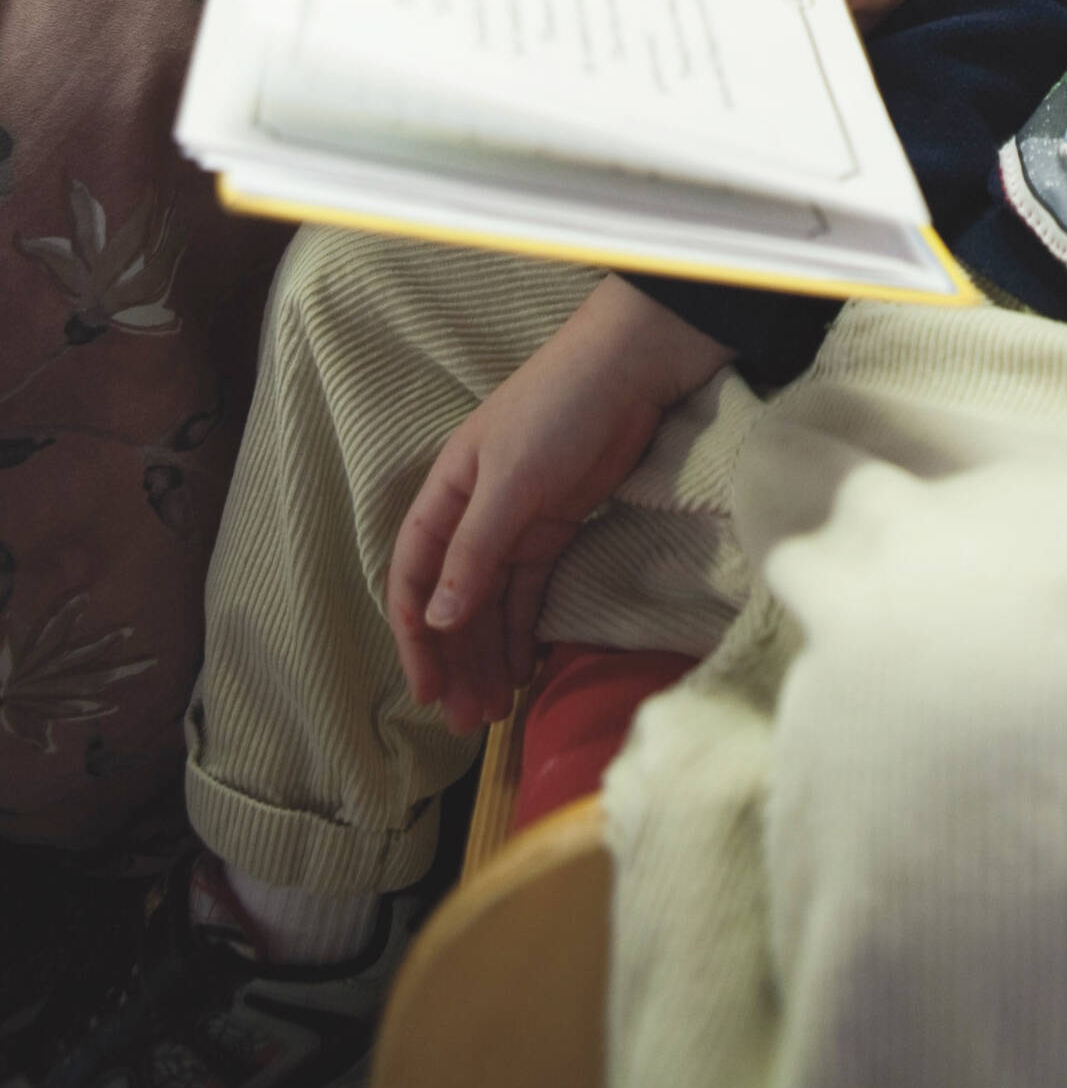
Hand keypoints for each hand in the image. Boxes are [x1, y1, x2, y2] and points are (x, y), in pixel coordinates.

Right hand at [386, 280, 726, 736]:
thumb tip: (436, 619)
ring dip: (489, 654)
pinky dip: (524, 630)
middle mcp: (475, 512)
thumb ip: (474, 551)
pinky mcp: (557, 527)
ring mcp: (517, 522)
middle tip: (469, 720)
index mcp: (447, 492)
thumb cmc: (559, 407)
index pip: (413, 575)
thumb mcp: (510, 480)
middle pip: (453, 599)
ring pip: (492, 603)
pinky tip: (528, 668)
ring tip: (496, 709)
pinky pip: (530, 591)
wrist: (632, 367)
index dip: (415, 635)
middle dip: (456, 659)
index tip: (427, 688)